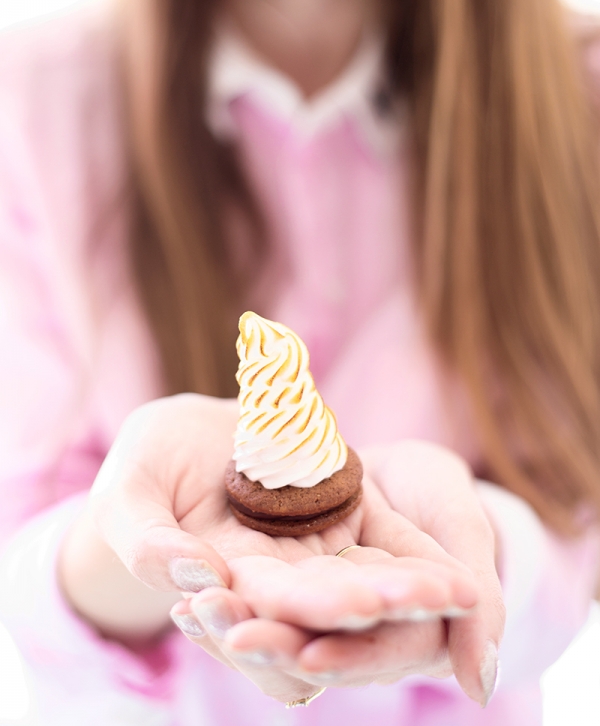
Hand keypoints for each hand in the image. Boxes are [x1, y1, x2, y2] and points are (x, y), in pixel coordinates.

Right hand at [86, 394, 480, 700]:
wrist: (188, 431)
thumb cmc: (146, 463)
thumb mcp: (128, 494)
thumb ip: (145, 538)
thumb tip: (191, 571)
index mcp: (224, 582)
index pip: (268, 607)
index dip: (309, 609)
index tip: (358, 605)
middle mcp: (279, 576)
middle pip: (331, 603)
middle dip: (380, 606)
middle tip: (431, 604)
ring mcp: (316, 546)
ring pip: (369, 580)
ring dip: (414, 592)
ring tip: (464, 596)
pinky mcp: (346, 509)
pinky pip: (388, 541)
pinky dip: (421, 560)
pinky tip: (461, 572)